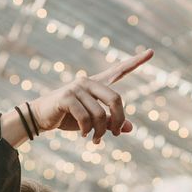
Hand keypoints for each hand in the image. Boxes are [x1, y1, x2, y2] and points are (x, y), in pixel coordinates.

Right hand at [29, 49, 152, 142]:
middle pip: (116, 99)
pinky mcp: (66, 97)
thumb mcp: (92, 122)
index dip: (136, 62)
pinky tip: (84, 135)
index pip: (119, 70)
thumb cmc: (67, 118)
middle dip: (118, 120)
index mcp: (96, 84)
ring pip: (100, 113)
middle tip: (115, 134)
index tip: (152, 52)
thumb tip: (129, 128)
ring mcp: (76, 88)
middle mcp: (87, 81)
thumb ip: (109, 122)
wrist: (39, 117)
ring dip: (100, 131)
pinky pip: (85, 117)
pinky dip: (87, 130)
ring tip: (95, 139)